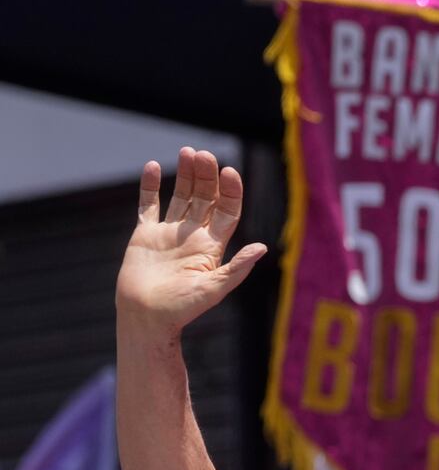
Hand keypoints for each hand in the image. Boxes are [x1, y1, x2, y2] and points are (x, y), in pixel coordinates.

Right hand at [115, 148, 266, 331]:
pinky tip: (152, 166)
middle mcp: (194, 236)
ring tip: (187, 152)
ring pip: (180, 196)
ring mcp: (169, 234)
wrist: (146, 318)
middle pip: (205, 198)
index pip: (228, 211)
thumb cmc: (182, 308)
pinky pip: (148, 205)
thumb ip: (237, 267)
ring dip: (185, 175)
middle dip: (207, 176)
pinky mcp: (145, 235)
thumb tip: (263, 247)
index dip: (230, 191)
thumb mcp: (214, 289)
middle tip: (204, 154)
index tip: (229, 171)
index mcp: (213, 246)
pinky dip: (149, 186)